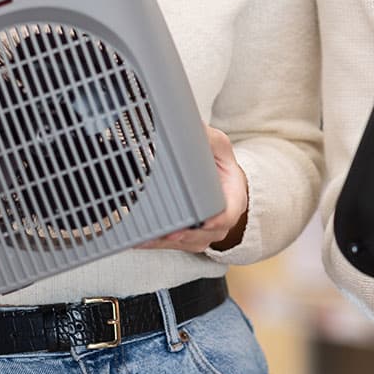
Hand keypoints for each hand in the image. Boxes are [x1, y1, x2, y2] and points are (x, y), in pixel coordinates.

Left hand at [147, 124, 249, 253]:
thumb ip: (207, 138)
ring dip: (167, 242)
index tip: (204, 221)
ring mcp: (206, 232)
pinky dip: (157, 243)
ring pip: (188, 243)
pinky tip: (139, 239)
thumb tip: (194, 128)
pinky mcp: (189, 237)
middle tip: (169, 232)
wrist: (215, 177)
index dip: (217, 219)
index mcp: (234, 197)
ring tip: (147, 238)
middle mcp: (222, 219)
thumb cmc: (218, 163)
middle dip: (186, 235)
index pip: (229, 214)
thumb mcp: (218, 145)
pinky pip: (174, 246)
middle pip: (206, 234)